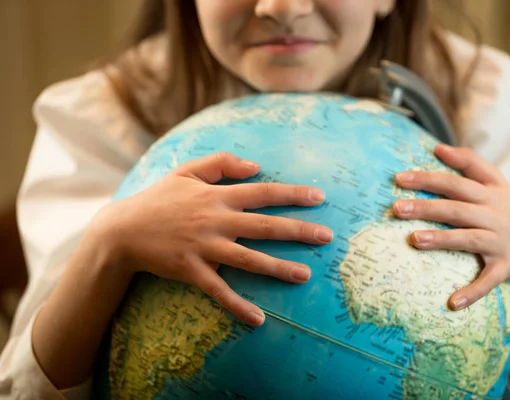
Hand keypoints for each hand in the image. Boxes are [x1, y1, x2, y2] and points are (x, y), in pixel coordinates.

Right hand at [93, 152, 332, 325]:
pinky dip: (237, 305)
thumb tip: (256, 166)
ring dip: (278, 268)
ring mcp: (204, 247)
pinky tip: (258, 319)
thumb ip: (221, 163)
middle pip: (264, 226)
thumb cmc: (158, 198)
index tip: (319, 197)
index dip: (291, 194)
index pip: (262, 193)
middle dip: (298, 231)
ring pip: (248, 259)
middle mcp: (215, 220)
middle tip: (327, 237)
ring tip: (305, 276)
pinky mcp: (191, 270)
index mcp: (216, 196)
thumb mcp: (186, 171)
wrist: (122, 230)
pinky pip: (218, 290)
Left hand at [392, 144, 509, 309]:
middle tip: (396, 208)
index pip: (454, 182)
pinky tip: (451, 303)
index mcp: (486, 194)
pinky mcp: (506, 267)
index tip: (399, 178)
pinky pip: (488, 280)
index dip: (427, 179)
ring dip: (443, 240)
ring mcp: (499, 242)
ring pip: (469, 239)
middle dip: (427, 207)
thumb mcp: (496, 182)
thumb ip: (469, 162)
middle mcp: (492, 215)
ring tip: (416, 240)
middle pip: (457, 208)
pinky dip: (472, 292)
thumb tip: (438, 148)